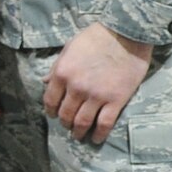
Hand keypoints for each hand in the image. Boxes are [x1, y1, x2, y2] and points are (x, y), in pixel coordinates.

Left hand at [43, 22, 151, 142]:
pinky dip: (99, 134)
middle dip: (65, 123)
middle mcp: (76, 87)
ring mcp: (96, 95)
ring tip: (79, 135)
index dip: (51, 111)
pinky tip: (97, 138)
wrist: (127, 33)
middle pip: (66, 114)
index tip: (54, 115)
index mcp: (62, 74)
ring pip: (82, 122)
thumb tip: (45, 82)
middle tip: (68, 126)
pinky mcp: (116, 99)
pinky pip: (105, 123)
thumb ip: (56, 67)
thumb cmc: (96, 37)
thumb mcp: (69, 48)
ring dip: (79, 132)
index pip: (50, 100)